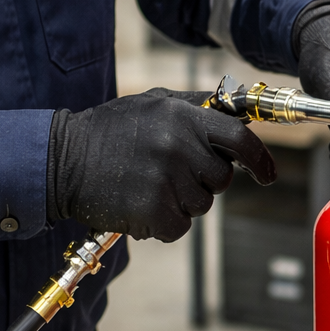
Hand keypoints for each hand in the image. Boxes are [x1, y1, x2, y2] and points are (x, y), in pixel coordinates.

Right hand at [47, 89, 275, 241]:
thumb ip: (196, 106)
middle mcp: (178, 146)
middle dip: (204, 180)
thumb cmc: (109, 131)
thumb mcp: (153, 104)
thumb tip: (239, 111)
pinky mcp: (152, 211)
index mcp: (183, 117)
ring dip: (181, 202)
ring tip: (147, 184)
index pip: (240, 140)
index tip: (267, 175)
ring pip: (201, 205)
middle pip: (221, 178)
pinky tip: (139, 204)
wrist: (62, 160)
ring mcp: (166, 180)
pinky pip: (179, 227)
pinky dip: (164, 223)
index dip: (260, 160)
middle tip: (169, 172)